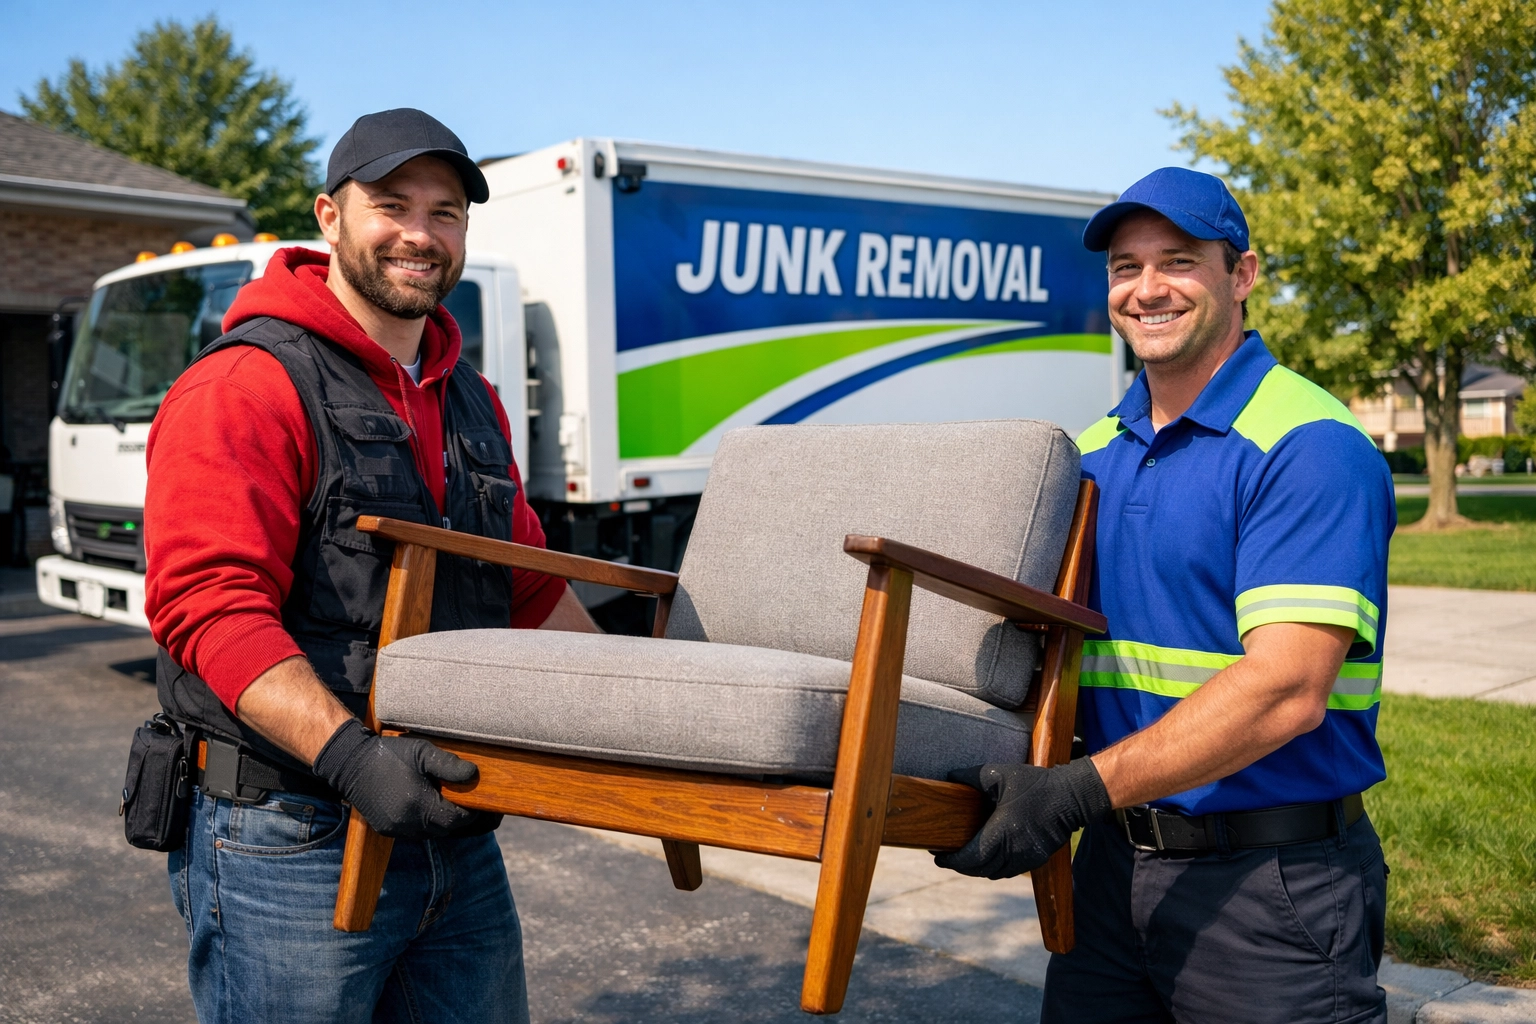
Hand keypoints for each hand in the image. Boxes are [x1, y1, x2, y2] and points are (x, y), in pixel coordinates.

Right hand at [313, 719, 500, 838]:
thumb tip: (476, 775)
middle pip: (450, 831)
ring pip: (436, 835)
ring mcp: (397, 830)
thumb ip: (449, 765)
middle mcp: (408, 824)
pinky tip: (444, 811)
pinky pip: (420, 833)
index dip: (477, 815)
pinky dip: (435, 825)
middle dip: (471, 823)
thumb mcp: (422, 752)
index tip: (492, 806)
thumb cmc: (389, 754)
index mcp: (418, 806)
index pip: (458, 820)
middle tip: (490, 813)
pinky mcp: (389, 830)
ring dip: (453, 825)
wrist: (349, 764)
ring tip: (472, 812)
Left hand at [935, 758, 1110, 878]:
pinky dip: (994, 868)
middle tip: (946, 856)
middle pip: (979, 870)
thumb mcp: (999, 774)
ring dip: (977, 869)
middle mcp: (1014, 851)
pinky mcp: (1036, 859)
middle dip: (961, 865)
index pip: (970, 858)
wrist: (1071, 797)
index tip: (938, 857)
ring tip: (964, 856)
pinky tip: (987, 856)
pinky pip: (1008, 871)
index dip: (951, 861)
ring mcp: (1026, 858)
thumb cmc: (1034, 784)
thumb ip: (971, 776)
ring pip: (994, 874)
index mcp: (1001, 833)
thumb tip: (949, 777)